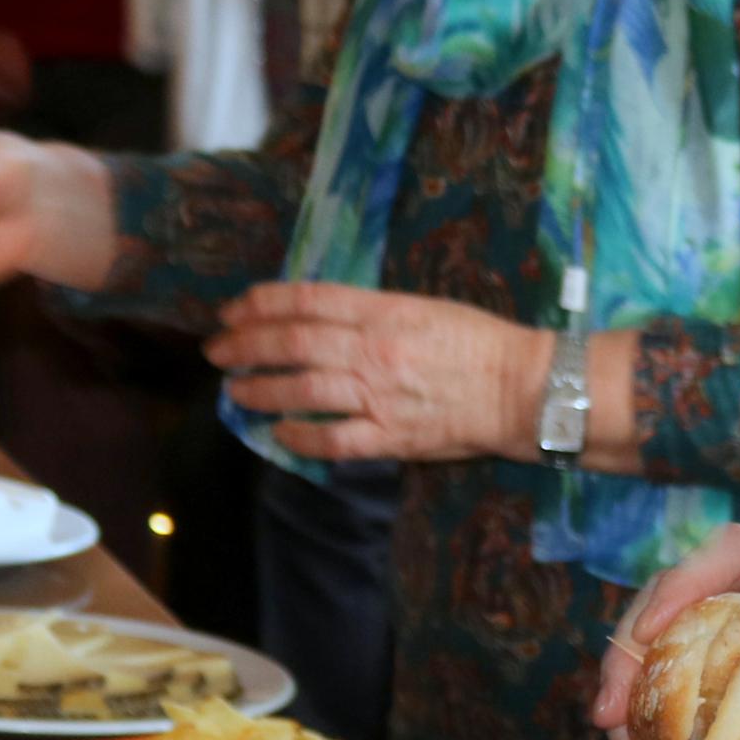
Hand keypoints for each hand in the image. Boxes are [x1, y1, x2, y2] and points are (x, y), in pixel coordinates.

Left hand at [209, 282, 547, 465]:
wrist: (522, 389)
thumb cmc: (478, 343)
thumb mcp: (423, 307)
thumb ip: (371, 311)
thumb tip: (319, 316)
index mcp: (383, 311)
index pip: (306, 301)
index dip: (261, 304)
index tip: (233, 310)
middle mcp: (374, 350)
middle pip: (293, 343)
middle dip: (245, 345)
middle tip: (217, 351)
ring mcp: (380, 395)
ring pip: (302, 390)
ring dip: (260, 389)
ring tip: (235, 390)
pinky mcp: (391, 436)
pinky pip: (333, 438)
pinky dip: (299, 436)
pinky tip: (279, 433)